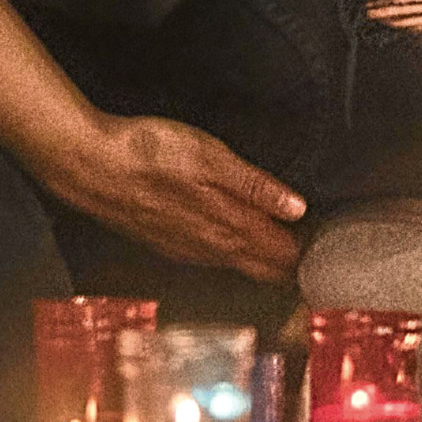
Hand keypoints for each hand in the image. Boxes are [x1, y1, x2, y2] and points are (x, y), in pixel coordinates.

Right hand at [46, 114, 304, 281]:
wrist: (90, 167)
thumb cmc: (150, 154)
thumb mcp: (211, 158)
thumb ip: (255, 186)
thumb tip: (297, 209)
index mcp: (228, 226)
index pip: (280, 254)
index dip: (308, 255)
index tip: (330, 251)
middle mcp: (210, 247)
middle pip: (261, 267)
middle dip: (290, 267)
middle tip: (317, 264)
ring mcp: (187, 249)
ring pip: (236, 265)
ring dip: (263, 265)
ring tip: (287, 261)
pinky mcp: (167, 244)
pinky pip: (211, 260)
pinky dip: (233, 258)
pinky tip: (234, 251)